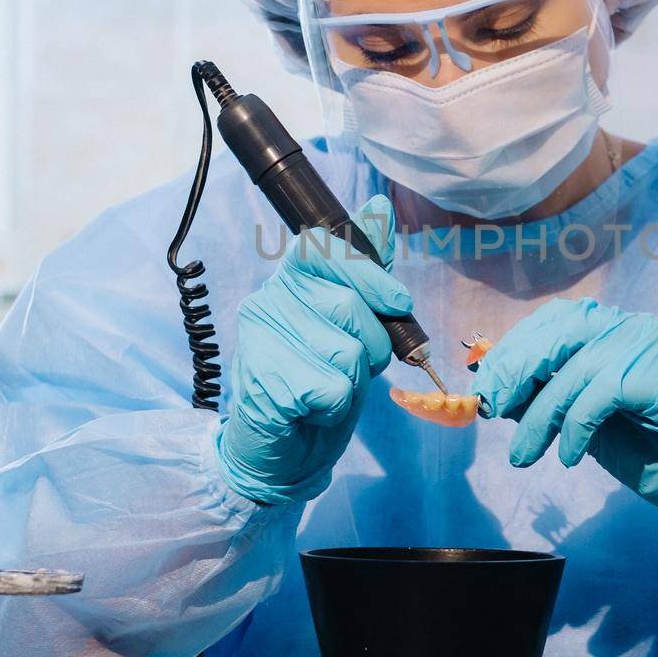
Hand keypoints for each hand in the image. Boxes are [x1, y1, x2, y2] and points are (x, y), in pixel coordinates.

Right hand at [218, 196, 409, 504]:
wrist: (284, 451)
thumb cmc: (321, 380)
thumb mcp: (354, 322)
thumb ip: (367, 270)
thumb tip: (378, 205)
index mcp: (290, 280)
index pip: (327, 250)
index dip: (371, 276)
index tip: (398, 301)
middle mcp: (267, 301)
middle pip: (348, 305)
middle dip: (373, 344)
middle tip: (355, 365)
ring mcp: (259, 341)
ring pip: (346, 351)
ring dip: (354, 381)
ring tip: (328, 388)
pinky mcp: (263, 382)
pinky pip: (332, 388)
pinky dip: (337, 407)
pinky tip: (313, 410)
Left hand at [472, 298, 657, 533]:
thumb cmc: (651, 451)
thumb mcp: (582, 420)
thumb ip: (543, 395)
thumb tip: (489, 384)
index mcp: (621, 328)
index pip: (557, 321)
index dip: (516, 349)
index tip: (484, 385)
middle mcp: (641, 326)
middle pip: (562, 331)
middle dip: (517, 369)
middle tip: (491, 407)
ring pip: (577, 365)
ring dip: (541, 412)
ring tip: (525, 453)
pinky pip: (601, 393)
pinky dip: (575, 426)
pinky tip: (569, 456)